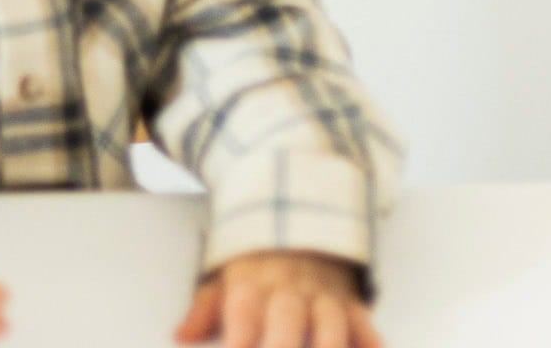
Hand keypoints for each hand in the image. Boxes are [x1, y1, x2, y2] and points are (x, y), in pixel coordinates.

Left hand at [175, 250, 380, 347]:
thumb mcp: (224, 275)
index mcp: (252, 283)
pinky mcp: (352, 303)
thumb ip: (204, 307)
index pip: (243, 311)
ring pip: (330, 323)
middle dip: (283, 346)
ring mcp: (323, 295)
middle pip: (287, 318)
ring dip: (329, 347)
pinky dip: (371, 342)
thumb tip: (180, 336)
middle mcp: (288, 290)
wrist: (297, 215)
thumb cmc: (254, 260)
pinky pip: (365, 323)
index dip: (241, 337)